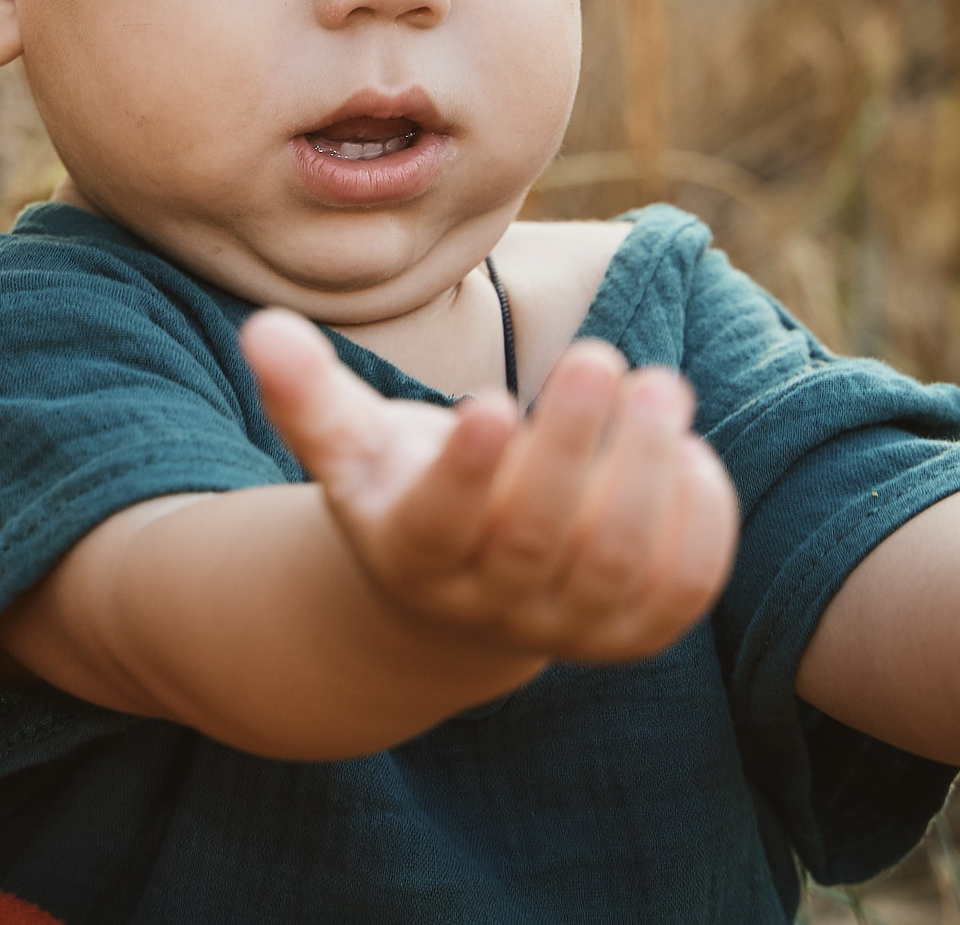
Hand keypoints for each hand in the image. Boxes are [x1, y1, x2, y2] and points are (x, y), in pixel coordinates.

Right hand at [240, 308, 739, 663]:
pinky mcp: (636, 631)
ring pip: (618, 564)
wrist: (460, 601)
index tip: (492, 401)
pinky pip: (680, 590)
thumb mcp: (355, 448)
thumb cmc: (408, 491)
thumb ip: (308, 394)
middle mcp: (491, 603)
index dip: (467, 470)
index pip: (438, 522)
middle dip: (573, 445)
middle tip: (603, 356)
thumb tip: (261, 327)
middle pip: (537, 536)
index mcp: (414, 552)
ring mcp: (568, 626)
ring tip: (662, 387)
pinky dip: (698, 523)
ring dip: (647, 474)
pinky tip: (691, 451)